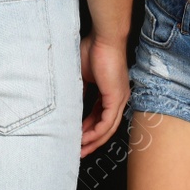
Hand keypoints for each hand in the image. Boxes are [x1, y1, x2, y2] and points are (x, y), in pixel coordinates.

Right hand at [78, 30, 129, 156]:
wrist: (103, 37)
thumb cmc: (93, 49)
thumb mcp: (82, 75)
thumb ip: (80, 90)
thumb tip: (70, 103)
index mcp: (110, 93)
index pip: (100, 117)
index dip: (88, 129)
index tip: (77, 138)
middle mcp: (118, 98)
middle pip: (106, 127)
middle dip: (92, 141)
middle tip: (79, 152)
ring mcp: (119, 99)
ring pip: (108, 128)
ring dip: (94, 141)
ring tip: (80, 150)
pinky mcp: (116, 98)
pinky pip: (107, 122)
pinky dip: (97, 132)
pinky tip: (86, 139)